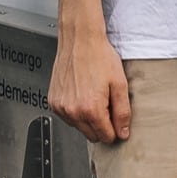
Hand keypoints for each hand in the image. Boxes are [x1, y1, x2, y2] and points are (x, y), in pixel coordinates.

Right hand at [49, 27, 130, 144]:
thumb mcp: (119, 84)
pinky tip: (81, 94)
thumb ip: (122, 112)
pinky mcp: (53, 102)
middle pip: (92, 135)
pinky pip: (67, 117)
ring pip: (79, 127)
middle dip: (102, 125)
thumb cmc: (99, 57)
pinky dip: (75, 110)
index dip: (115, 130)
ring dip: (87, 118)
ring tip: (93, 95)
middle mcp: (73, 111)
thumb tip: (123, 132)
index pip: (106, 136)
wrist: (79, 40)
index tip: (116, 118)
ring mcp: (61, 107)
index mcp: (91, 109)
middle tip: (106, 104)